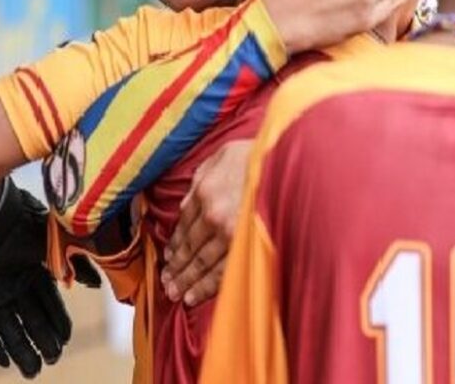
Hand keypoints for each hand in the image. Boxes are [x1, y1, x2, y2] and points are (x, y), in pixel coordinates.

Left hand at [0, 179, 98, 378]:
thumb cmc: (22, 220)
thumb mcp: (53, 242)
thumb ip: (76, 262)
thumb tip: (96, 284)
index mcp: (34, 272)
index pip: (49, 306)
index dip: (57, 326)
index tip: (64, 343)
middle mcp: (15, 284)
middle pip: (30, 321)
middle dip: (41, 343)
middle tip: (51, 361)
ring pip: (8, 328)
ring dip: (19, 350)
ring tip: (32, 371)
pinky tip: (1, 359)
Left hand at [160, 140, 252, 306]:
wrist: (287, 162)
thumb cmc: (256, 156)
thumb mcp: (220, 157)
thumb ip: (199, 181)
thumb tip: (185, 205)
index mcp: (203, 193)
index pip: (182, 227)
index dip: (173, 246)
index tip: (167, 259)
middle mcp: (213, 216)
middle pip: (189, 249)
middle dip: (176, 269)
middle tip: (166, 286)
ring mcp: (230, 234)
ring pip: (202, 265)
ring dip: (187, 282)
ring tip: (176, 295)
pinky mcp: (247, 247)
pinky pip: (224, 272)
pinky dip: (207, 287)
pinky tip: (196, 297)